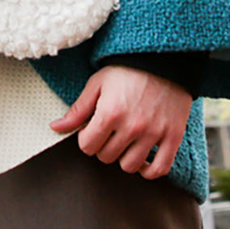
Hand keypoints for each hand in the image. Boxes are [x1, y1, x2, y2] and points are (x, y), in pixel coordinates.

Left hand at [50, 65, 191, 179]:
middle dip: (104, 146)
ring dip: (124, 157)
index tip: (93, 129)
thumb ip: (78, 109)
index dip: (87, 138)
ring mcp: (154, 133)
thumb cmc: (128, 69)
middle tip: (110, 131)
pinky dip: (149, 171)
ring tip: (126, 142)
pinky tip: (143, 160)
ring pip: (129, 166)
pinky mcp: (173, 136)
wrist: (164, 57)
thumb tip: (55, 128)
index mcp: (110, 113)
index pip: (87, 147)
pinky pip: (160, 168)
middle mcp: (132, 126)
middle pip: (107, 157)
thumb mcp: (98, 83)